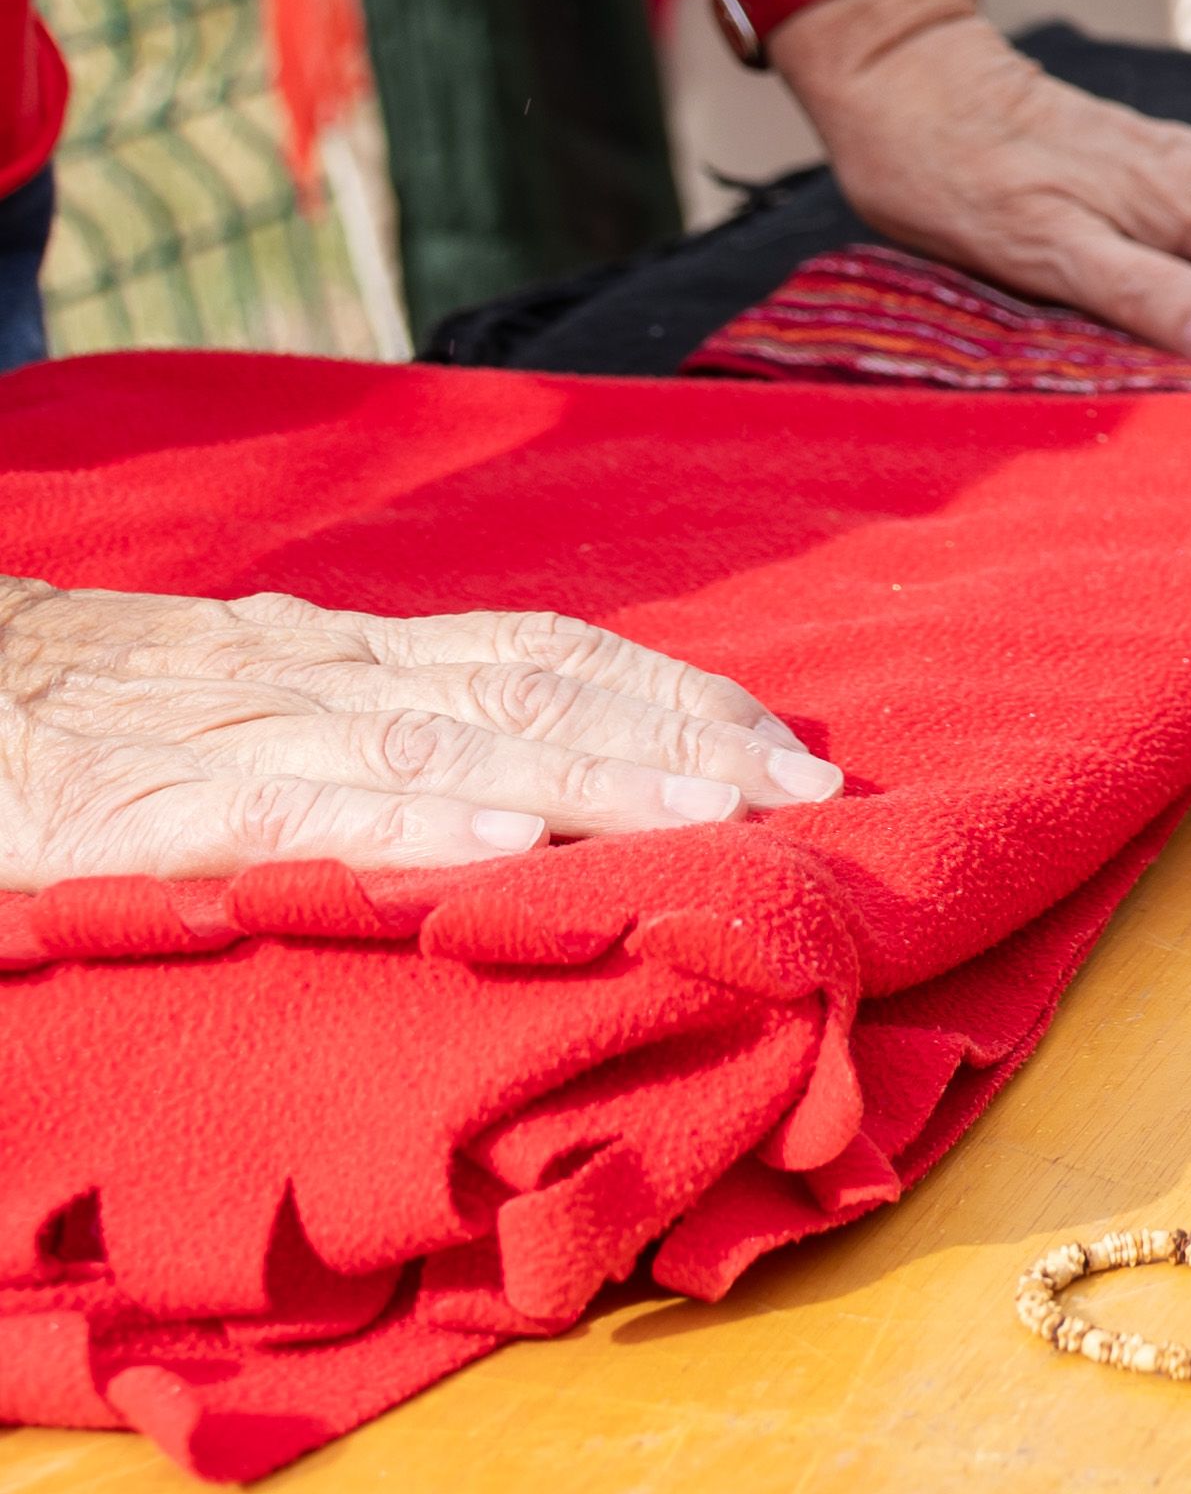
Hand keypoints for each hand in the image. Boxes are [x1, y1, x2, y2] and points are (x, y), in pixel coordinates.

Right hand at [0, 583, 842, 884]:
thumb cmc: (53, 720)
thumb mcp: (224, 714)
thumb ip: (350, 743)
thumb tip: (502, 790)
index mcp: (329, 654)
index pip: (537, 653)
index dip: (668, 693)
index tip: (784, 748)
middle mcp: (305, 671)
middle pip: (531, 687)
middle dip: (681, 736)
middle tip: (811, 791)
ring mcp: (226, 729)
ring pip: (448, 736)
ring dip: (596, 776)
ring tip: (716, 816)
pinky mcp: (141, 803)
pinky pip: (296, 801)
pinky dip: (411, 815)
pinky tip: (506, 839)